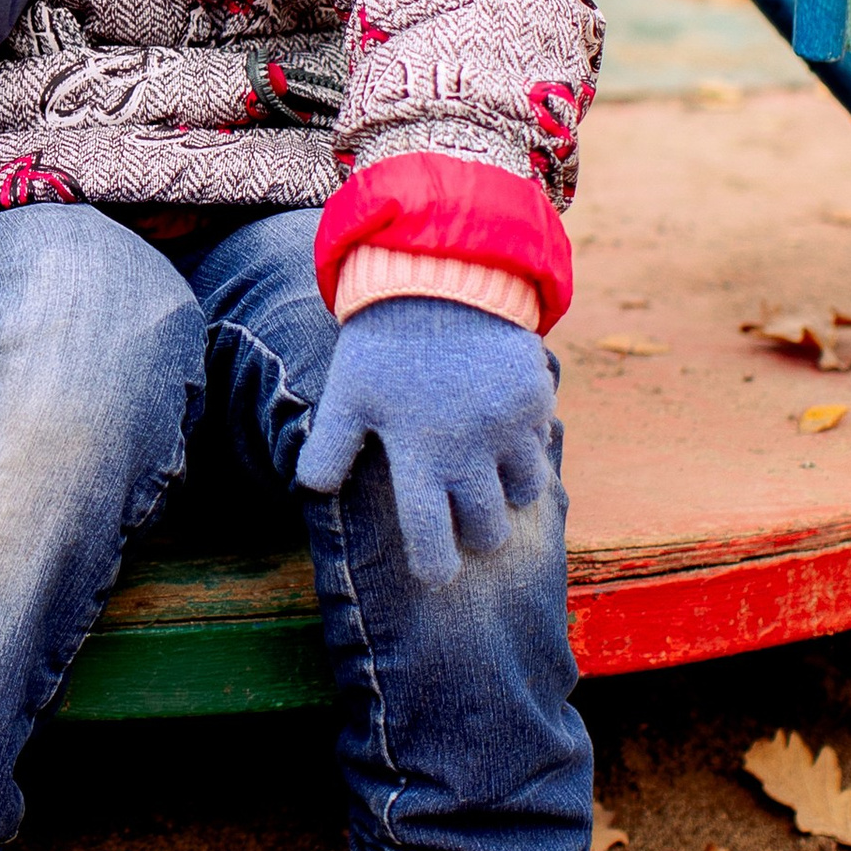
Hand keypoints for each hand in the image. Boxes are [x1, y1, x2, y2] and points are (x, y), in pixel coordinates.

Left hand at [294, 295, 558, 587]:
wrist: (438, 275)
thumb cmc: (383, 342)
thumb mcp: (347, 394)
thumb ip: (328, 449)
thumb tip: (310, 493)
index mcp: (417, 452)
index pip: (431, 538)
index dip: (433, 567)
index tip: (436, 576)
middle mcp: (469, 448)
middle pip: (487, 528)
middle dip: (475, 532)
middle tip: (461, 518)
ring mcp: (509, 425)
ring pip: (523, 493)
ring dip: (506, 493)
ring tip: (485, 476)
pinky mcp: (537, 399)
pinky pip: (541, 445)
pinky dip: (526, 447)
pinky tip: (502, 429)